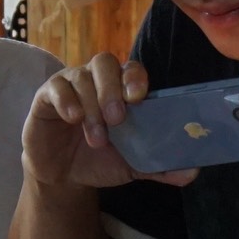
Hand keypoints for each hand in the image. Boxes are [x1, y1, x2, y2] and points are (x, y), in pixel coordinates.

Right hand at [22, 54, 194, 190]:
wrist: (62, 176)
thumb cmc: (99, 160)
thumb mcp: (132, 165)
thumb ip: (160, 166)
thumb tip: (192, 173)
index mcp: (120, 90)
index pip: (131, 70)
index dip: (136, 78)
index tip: (139, 97)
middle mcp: (96, 81)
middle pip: (105, 62)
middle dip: (112, 88)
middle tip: (117, 119)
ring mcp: (70, 85)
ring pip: (82, 77)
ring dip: (92, 106)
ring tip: (96, 139)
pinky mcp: (46, 96)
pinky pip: (56, 87)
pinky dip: (66, 101)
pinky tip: (73, 119)